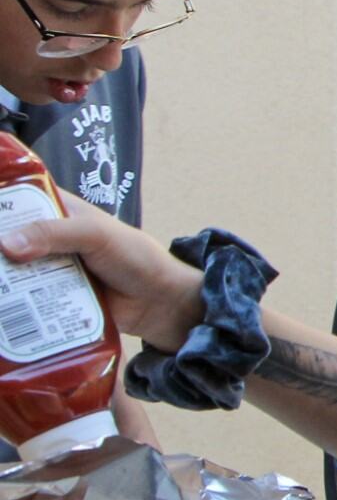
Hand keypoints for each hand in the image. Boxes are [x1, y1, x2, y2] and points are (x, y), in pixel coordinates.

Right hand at [0, 195, 203, 351]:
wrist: (158, 302)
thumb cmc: (134, 257)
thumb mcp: (96, 234)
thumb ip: (54, 233)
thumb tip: (6, 244)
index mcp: (57, 210)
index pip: (16, 198)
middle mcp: (44, 237)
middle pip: (4, 237)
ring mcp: (43, 268)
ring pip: (7, 270)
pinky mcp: (46, 296)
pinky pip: (20, 298)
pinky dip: (7, 302)